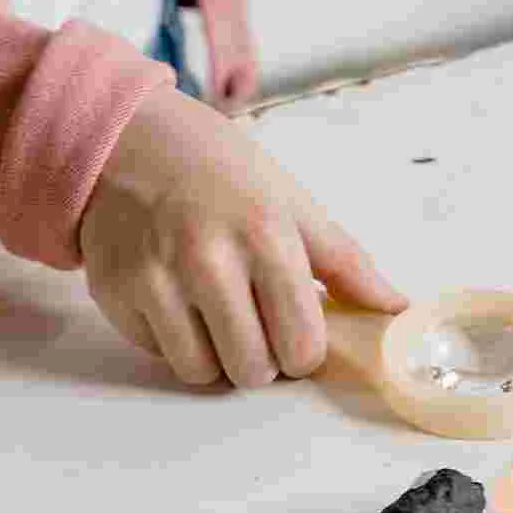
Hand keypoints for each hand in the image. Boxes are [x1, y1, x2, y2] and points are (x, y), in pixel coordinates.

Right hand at [78, 85, 407, 386]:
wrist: (126, 139)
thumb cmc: (218, 169)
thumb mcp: (290, 201)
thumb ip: (344, 261)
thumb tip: (396, 309)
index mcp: (266, 235)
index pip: (303, 347)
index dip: (305, 349)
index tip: (296, 328)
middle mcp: (208, 260)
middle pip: (254, 370)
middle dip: (262, 357)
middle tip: (254, 320)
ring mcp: (157, 279)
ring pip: (203, 372)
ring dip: (216, 354)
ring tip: (215, 311)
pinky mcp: (116, 293)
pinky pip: (161, 354)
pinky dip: (175, 339)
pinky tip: (177, 297)